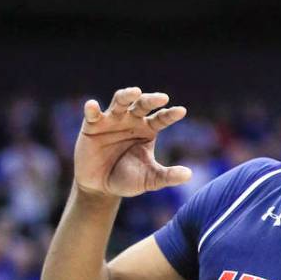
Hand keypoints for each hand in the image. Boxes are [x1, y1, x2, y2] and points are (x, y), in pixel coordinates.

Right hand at [74, 87, 190, 197]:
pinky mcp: (92, 125)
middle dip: (151, 100)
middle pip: (143, 104)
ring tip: (135, 92)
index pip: (162, 118)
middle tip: (163, 98)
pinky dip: (92, 109)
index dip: (170, 115)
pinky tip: (92, 105)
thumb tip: (189, 175)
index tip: (181, 111)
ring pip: (120, 102)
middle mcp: (132, 120)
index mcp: (148, 129)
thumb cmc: (128, 179)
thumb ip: (167, 176)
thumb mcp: (150, 179)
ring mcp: (112, 120)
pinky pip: (92, 114)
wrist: (101, 187)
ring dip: (126, 95)